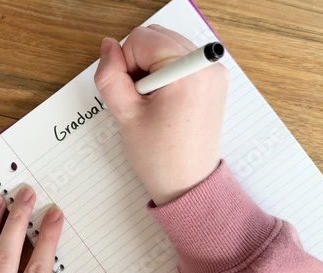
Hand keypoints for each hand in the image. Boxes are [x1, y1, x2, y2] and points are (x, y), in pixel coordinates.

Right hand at [94, 25, 228, 205]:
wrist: (188, 184)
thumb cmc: (159, 156)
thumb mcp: (125, 115)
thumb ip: (110, 75)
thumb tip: (108, 46)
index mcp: (188, 71)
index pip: (141, 38)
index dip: (126, 64)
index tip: (132, 94)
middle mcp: (208, 65)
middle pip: (156, 37)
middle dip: (139, 63)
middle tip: (140, 99)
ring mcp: (214, 72)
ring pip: (166, 46)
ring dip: (151, 67)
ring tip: (152, 102)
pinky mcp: (213, 80)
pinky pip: (180, 59)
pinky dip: (165, 72)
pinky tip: (163, 100)